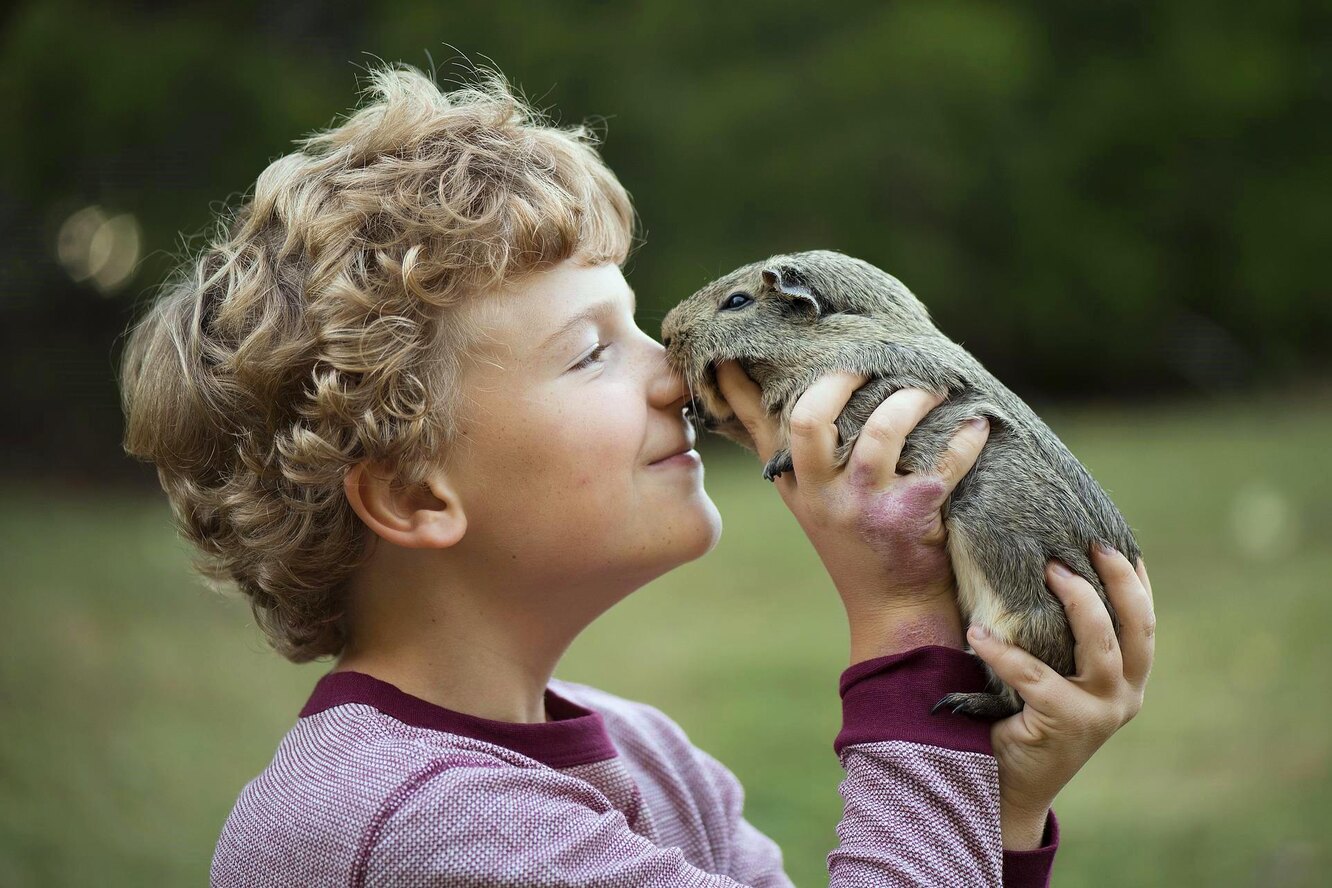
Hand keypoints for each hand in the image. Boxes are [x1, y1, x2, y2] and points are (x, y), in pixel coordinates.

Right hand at [714, 361, 991, 663]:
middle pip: (810, 420)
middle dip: (839, 380)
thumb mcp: (809, 499)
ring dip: (910, 401)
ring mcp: (866, 505)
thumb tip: (758, 394)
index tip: (729, 346)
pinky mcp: (913, 516)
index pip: (758, 423)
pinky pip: (943, 464)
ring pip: (880, 434)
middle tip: (867, 362)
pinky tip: (977, 424)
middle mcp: (824, 492)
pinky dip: (965, 439)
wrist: (894, 610)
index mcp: (796, 481)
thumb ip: (789, 452)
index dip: (740, 384)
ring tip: (931, 387)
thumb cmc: (853, 542)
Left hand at [967, 544, 1155, 849]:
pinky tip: (978, 633)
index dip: (1136, 581)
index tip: (1120, 541)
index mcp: (1127, 679)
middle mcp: (1125, 694)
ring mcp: (1101, 712)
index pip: (1143, 622)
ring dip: (1078, 603)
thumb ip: (1060, 638)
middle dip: (1118, 580)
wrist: (1010, 784)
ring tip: (1049, 570)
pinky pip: (1034, 677)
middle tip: (1092, 543)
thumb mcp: (1054, 674)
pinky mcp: (1069, 724)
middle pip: (1137, 627)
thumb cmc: (1025, 717)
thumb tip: (1039, 569)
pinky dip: (1004, 652)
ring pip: (1101, 647)